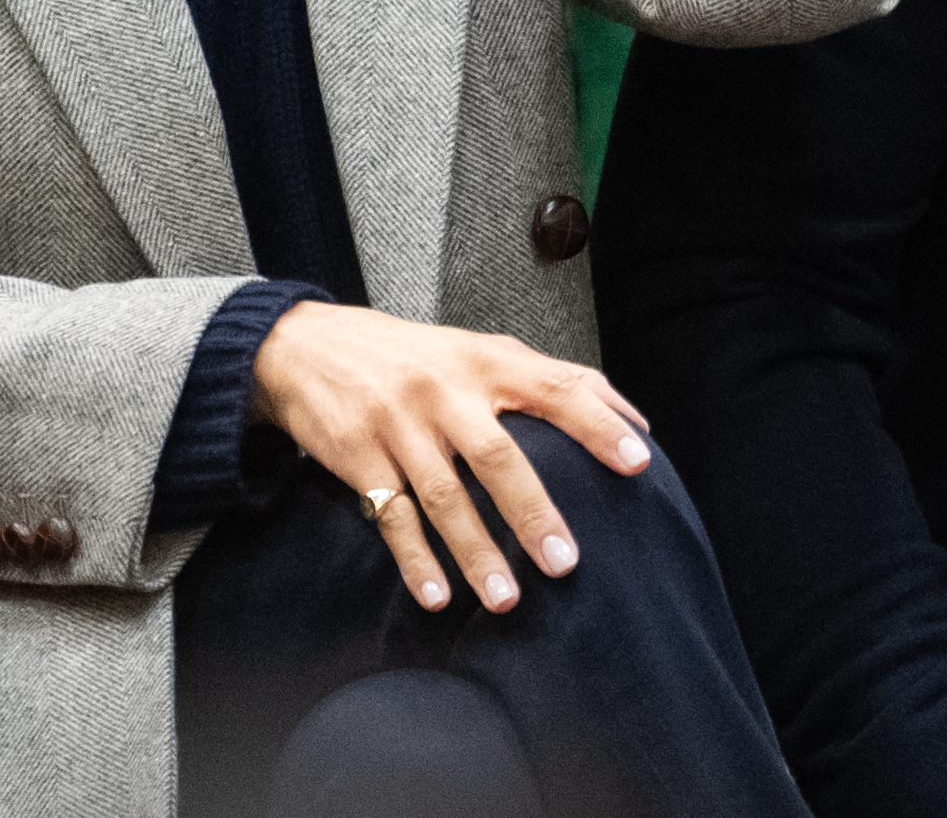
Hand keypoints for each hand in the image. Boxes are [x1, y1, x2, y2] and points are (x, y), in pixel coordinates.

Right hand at [249, 303, 651, 614]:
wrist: (308, 346)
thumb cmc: (418, 357)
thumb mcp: (482, 351)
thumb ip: (553, 379)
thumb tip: (634, 419)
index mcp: (486, 361)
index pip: (555, 388)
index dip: (599, 423)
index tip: (639, 460)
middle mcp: (444, 392)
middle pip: (497, 456)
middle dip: (532, 513)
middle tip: (565, 562)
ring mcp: (399, 426)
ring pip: (443, 498)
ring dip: (475, 554)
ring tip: (507, 601)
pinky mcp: (359, 458)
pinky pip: (392, 517)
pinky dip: (415, 560)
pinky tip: (437, 597)